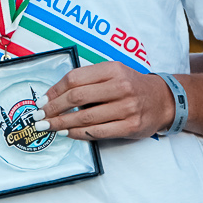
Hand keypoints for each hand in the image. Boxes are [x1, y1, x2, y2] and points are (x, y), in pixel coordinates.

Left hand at [39, 63, 174, 140]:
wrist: (163, 100)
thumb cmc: (132, 86)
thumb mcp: (114, 73)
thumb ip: (89, 80)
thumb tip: (55, 95)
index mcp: (113, 69)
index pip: (75, 79)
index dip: (54, 91)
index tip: (42, 100)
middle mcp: (120, 86)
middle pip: (76, 98)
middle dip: (53, 109)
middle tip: (39, 117)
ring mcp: (127, 108)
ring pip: (85, 117)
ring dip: (62, 123)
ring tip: (48, 127)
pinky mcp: (130, 126)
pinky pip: (98, 132)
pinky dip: (78, 134)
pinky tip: (67, 133)